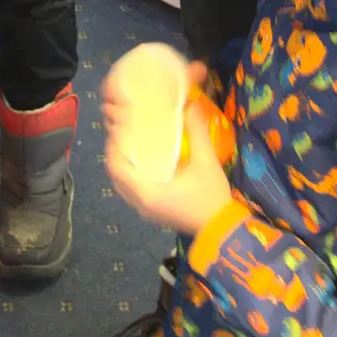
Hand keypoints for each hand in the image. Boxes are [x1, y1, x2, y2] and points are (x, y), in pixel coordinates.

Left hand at [104, 61, 232, 236]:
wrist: (223, 231)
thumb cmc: (211, 197)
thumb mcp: (206, 161)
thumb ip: (196, 131)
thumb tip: (190, 105)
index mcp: (146, 192)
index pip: (116, 168)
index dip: (113, 146)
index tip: (120, 126)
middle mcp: (140, 203)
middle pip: (116, 175)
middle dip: (116, 153)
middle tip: (124, 130)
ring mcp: (146, 210)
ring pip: (123, 184)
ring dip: (124, 164)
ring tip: (132, 141)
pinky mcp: (153, 212)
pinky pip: (132, 190)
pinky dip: (132, 174)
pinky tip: (145, 159)